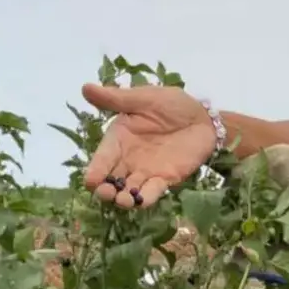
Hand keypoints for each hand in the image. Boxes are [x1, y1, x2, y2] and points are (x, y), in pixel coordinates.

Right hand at [82, 84, 217, 207]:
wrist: (203, 118)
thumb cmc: (172, 104)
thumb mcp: (143, 98)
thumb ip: (116, 99)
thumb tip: (85, 87)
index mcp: (118, 139)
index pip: (102, 158)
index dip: (95, 170)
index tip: (91, 181)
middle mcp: (127, 159)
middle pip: (111, 179)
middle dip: (106, 189)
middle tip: (106, 193)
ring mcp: (145, 172)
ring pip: (128, 190)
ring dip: (123, 198)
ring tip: (123, 200)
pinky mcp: (164, 180)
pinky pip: (151, 193)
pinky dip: (145, 199)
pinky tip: (141, 201)